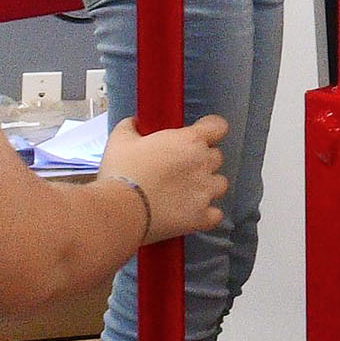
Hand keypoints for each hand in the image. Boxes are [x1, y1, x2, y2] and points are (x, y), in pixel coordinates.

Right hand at [102, 113, 229, 239]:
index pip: (218, 127)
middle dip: (201, 161)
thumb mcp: (120, 140)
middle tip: (179, 169)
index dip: (210, 130)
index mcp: (190, 140)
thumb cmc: (121, 172)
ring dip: (207, 187)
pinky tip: (191, 214)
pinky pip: (216, 214)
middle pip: (216, 157)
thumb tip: (135, 123)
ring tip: (184, 194)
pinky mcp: (201, 217)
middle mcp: (203, 163)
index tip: (200, 135)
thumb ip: (132, 126)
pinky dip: (206, 214)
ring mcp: (205, 191)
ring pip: (219, 184)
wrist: (120, 210)